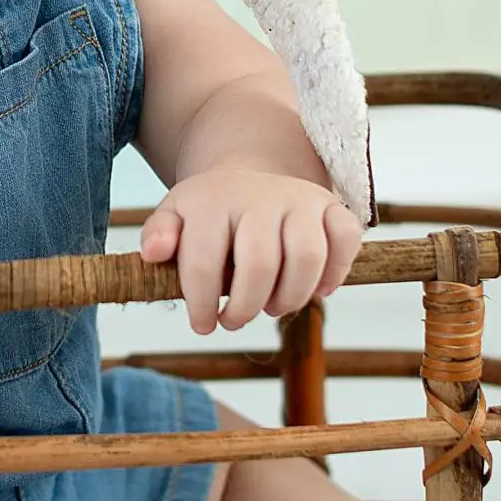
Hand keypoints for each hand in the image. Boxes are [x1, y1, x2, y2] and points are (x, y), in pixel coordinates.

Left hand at [138, 169, 360, 333]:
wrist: (250, 174)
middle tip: (235, 320)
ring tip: (273, 307)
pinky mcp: (331, 205)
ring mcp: (300, 198)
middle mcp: (260, 195)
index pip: (206, 261)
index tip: (202, 325)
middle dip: (246, 306)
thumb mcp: (175, 215)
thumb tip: (153, 253)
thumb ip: (159, 234)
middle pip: (260, 263)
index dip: (203, 304)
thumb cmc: (210, 210)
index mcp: (213, 199)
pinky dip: (336, 272)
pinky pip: (346, 238)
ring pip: (308, 255)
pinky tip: (317, 290)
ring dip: (291, 296)